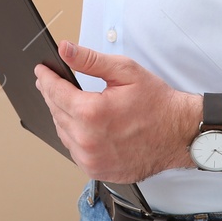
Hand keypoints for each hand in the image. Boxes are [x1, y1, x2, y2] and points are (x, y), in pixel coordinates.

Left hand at [35, 40, 196, 183]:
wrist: (179, 134)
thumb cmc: (157, 104)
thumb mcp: (125, 72)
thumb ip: (90, 60)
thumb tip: (66, 49)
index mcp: (91, 114)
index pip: (55, 92)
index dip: (46, 78)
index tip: (41, 71)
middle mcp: (87, 140)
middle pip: (56, 112)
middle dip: (52, 94)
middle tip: (50, 83)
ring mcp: (91, 159)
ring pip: (62, 132)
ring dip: (62, 116)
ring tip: (68, 102)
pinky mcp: (97, 170)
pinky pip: (74, 150)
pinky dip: (74, 136)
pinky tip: (81, 125)